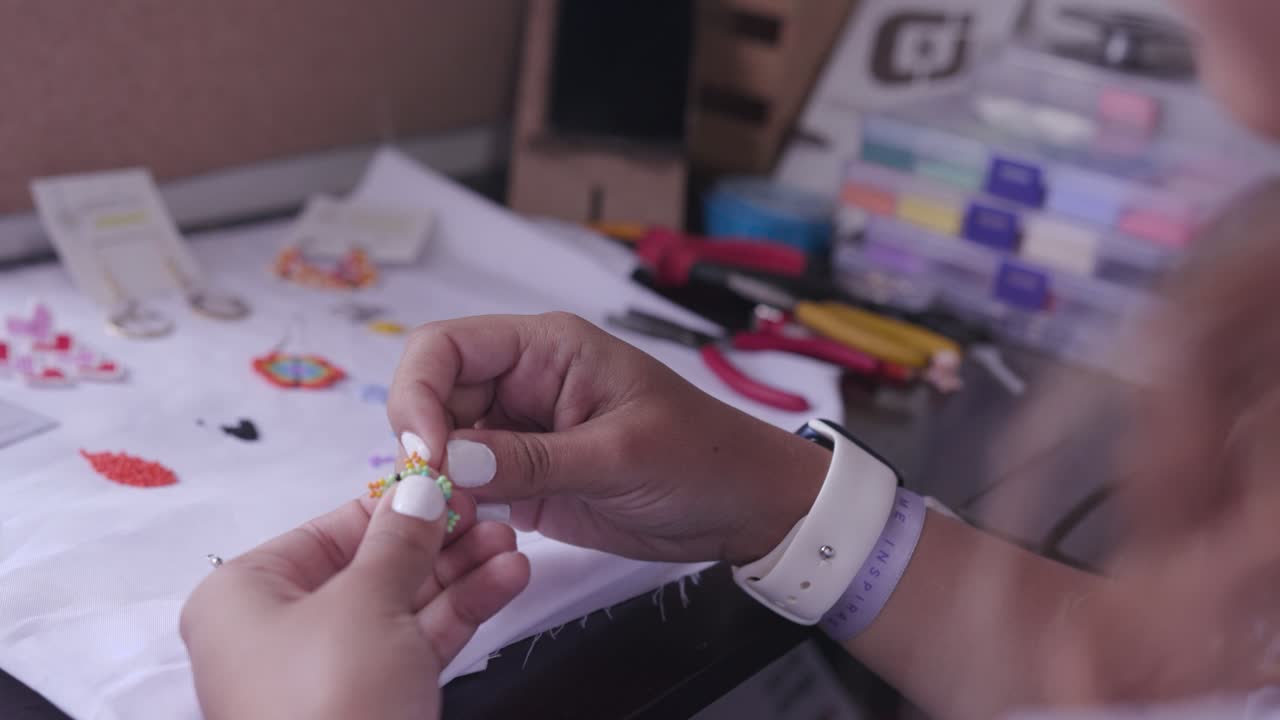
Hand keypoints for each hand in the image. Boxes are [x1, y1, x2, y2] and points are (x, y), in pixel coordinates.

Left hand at [180, 477, 529, 719]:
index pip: (330, 529)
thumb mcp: (366, 602)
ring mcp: (330, 671)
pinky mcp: (372, 703)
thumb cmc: (325, 707)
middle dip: (439, 541)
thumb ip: (399, 540)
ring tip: (511, 544)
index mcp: (246, 596)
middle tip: (492, 514)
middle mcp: (280, 632)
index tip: (451, 484)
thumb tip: (418, 490)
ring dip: (461, 573)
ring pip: (403, 605)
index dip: (396, 504)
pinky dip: (460, 612)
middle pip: (372, 565)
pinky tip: (506, 580)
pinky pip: (418, 644)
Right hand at [386, 312, 831, 565]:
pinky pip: (467, 486)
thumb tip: (447, 459)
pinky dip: (455, 510)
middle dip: (423, 445)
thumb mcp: (619, 455)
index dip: (419, 394)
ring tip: (452, 524)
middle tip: (434, 501)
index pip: (446, 348)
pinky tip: (465, 534)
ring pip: (442, 446)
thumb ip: (532, 459)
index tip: (429, 454)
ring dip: (436, 484)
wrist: (744, 507)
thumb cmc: (702, 458)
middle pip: (432, 398)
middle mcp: (523, 383)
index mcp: (546, 349)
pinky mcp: (523, 478)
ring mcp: (520, 433)